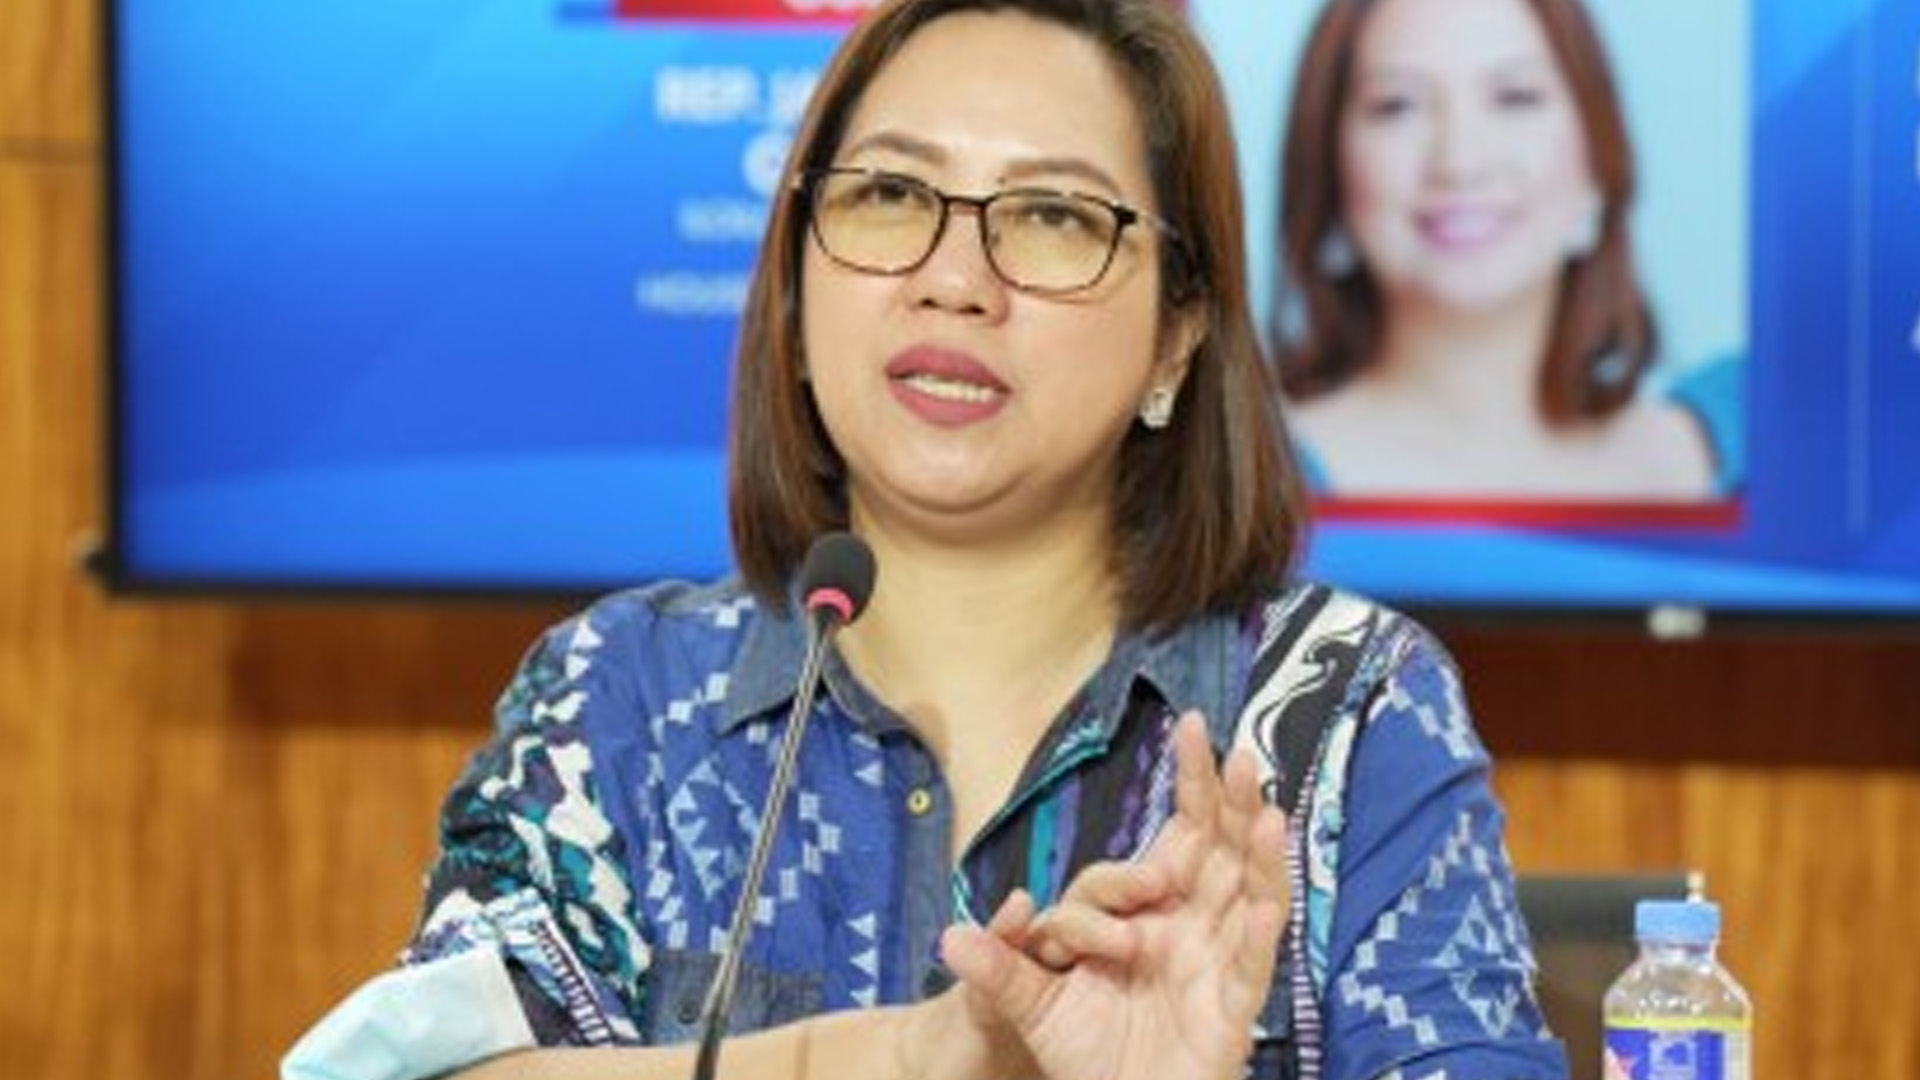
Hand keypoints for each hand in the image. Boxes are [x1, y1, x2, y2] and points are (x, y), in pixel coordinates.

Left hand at [940, 711, 1289, 1079]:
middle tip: (1241, 755)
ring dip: (1260, 858)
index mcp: (1158, 911)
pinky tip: (1268, 906)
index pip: (1183, 831)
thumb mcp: (1031, 1004)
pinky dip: (1259, 938)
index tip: (1192, 725)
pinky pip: (1249, 971)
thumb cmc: (1085, 1052)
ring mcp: (1217, 969)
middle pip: (1225, 853)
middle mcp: (1196, 929)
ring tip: (1266, 811)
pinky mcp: (1229, 1016)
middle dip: (1235, 804)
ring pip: (1251, 900)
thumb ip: (998, 968)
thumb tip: (946, 937)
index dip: (1193, 782)